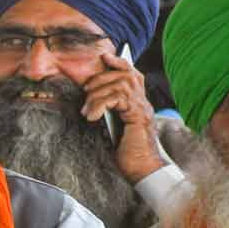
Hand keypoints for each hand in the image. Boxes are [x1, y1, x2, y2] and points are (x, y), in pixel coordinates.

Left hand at [82, 53, 164, 183]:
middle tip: (85, 91)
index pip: (133, 74)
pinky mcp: (137, 116)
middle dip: (101, 78)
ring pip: (120, 85)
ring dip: (97, 94)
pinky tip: (92, 117)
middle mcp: (143, 103)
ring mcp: (142, 109)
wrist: (142, 170)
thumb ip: (108, 114)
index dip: (120, 63)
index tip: (105, 57)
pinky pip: (117, 99)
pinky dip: (100, 104)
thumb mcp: (113, 129)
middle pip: (126, 75)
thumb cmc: (128, 154)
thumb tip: (90, 104)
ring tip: (86, 109)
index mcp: (138, 104)